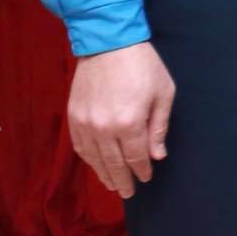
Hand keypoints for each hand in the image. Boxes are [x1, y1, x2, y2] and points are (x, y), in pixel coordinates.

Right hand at [68, 41, 174, 198]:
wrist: (108, 43)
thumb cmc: (142, 65)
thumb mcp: (163, 92)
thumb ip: (159, 127)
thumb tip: (157, 155)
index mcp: (129, 122)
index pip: (136, 156)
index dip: (141, 169)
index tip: (146, 178)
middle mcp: (104, 128)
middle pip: (113, 163)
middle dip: (122, 179)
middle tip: (128, 192)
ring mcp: (85, 123)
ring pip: (94, 158)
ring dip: (103, 174)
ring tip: (112, 184)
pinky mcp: (73, 116)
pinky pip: (79, 146)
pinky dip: (88, 159)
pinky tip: (95, 164)